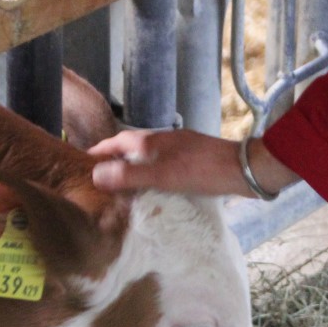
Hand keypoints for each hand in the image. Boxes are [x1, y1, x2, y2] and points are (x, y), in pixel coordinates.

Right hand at [89, 129, 299, 197]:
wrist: (246, 169)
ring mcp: (180, 149)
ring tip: (121, 183)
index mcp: (153, 141)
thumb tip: (96, 175)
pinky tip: (154, 186)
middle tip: (97, 176)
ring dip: (132, 166)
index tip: (81, 163)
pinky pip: (163, 164)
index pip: (116, 143)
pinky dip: (150, 172)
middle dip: (112, 158)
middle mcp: (164, 140)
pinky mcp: (193, 159)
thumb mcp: (163, 176)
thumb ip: (130, 175)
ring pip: (147, 155)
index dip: (98, 152)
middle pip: (130, 147)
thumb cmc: (205, 171)